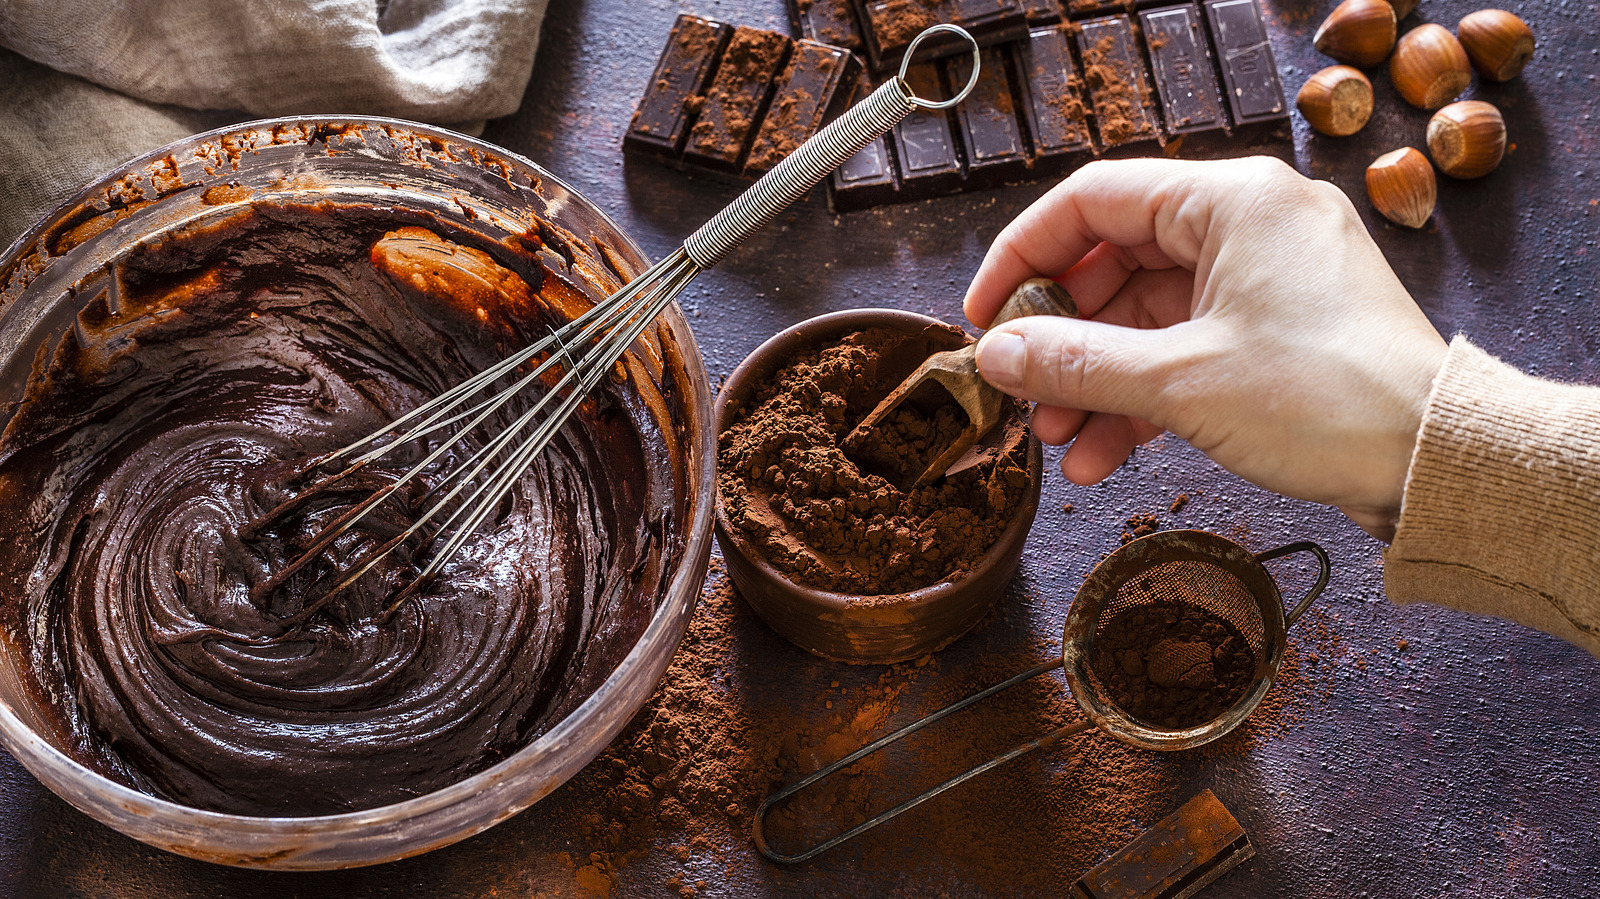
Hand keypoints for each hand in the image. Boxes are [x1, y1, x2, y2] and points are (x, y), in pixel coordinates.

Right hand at [964, 157, 1448, 540]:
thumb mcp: (1180, 382)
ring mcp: (1265, 279)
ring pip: (1147, 317)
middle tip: (1020, 392)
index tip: (985, 316)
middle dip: (1061, 339)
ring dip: (1095, 379)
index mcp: (1232, 201)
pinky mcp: (1277, 330)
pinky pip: (1185, 349)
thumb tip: (996, 355)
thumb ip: (1074, 362)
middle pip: (1115, 263)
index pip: (1092, 201)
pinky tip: (1103, 454)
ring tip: (1058, 440)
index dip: (1023, 257)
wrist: (1435, 461)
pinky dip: (1141, 396)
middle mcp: (1249, 225)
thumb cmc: (1331, 399)